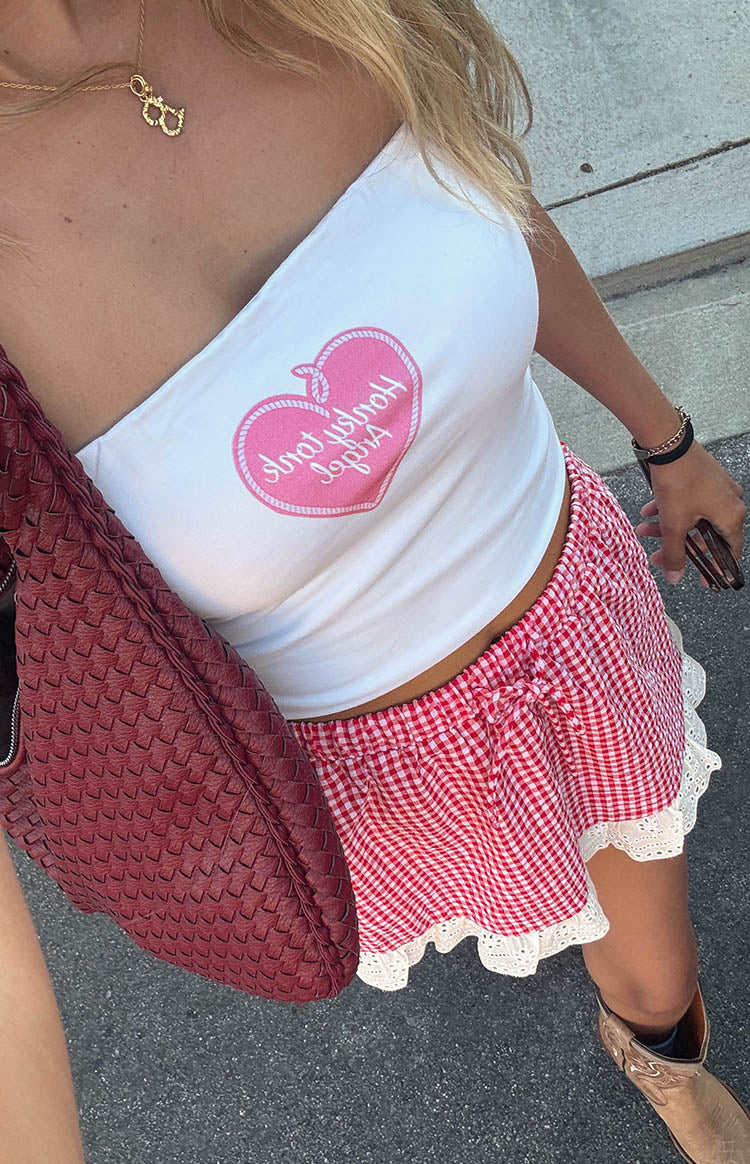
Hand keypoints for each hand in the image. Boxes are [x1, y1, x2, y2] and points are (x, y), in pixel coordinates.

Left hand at [633, 441, 745, 586]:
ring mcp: (718, 488)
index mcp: (731, 516)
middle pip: (705, 535)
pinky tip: (648, 511)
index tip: (705, 581)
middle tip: (659, 556)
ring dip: (668, 527)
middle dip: (678, 545)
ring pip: (693, 518)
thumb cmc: (678, 481)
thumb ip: (674, 553)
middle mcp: (730, 501)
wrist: (668, 443)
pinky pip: (689, 501)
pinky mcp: (704, 477)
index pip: (729, 551)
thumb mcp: (674, 524)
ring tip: (644, 530)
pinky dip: (670, 509)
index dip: (716, 568)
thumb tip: (675, 577)